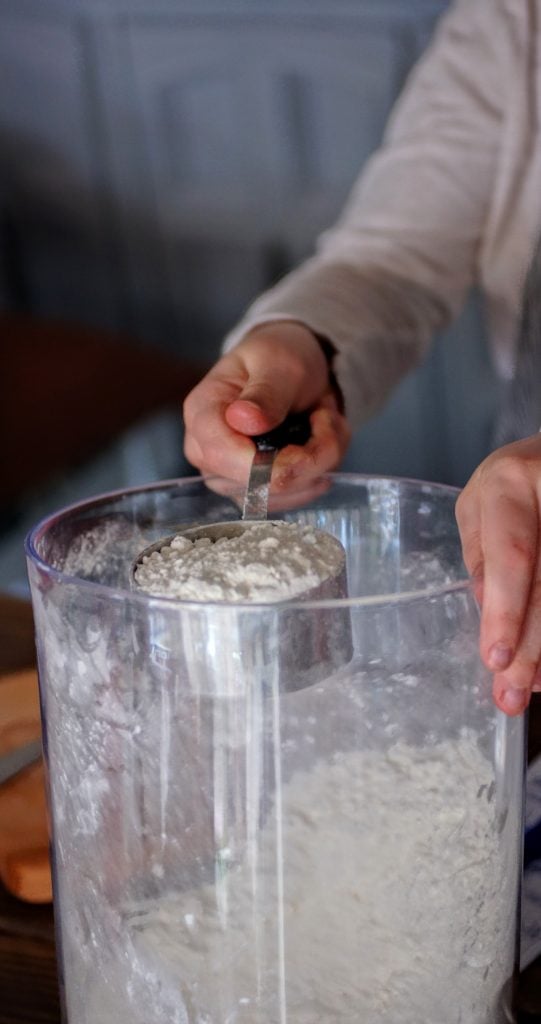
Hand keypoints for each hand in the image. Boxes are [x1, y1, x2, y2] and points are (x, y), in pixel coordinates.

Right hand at [183, 322, 350, 491]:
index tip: (303, 449)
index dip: (263, 464)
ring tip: (325, 421)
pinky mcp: (257, 489)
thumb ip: (265, 393)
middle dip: (305, 458)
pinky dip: (322, 469)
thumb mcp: (277, 363)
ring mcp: (231, 476)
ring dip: (320, 461)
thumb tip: (243, 420)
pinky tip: (322, 442)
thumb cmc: (277, 358)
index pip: (218, 455)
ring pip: (282, 495)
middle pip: (254, 485)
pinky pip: (296, 498)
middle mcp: (208, 451)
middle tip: (326, 418)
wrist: (294, 368)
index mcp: (202, 413)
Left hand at [456, 434, 540, 715]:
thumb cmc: (519, 481)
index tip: (496, 658)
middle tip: (512, 692)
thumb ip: (482, 554)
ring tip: (531, 685)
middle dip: (531, 646)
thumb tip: (486, 610)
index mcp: (510, 483)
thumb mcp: (484, 503)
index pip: (512, 553)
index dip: (505, 609)